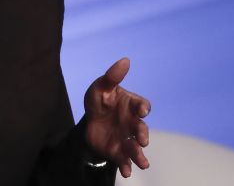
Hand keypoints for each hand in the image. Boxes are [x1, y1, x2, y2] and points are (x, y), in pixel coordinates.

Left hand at [83, 58, 150, 177]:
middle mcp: (133, 122)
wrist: (90, 119)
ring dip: (139, 155)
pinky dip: (126, 166)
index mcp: (132, 105)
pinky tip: (126, 172)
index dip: (143, 108)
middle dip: (143, 135)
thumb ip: (112, 76)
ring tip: (143, 164)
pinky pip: (124, 159)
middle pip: (141, 129)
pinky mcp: (118, 151)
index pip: (142, 106)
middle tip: (142, 140)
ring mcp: (126, 138)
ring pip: (136, 148)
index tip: (142, 111)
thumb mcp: (101, 87)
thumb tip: (125, 60)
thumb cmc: (100, 99)